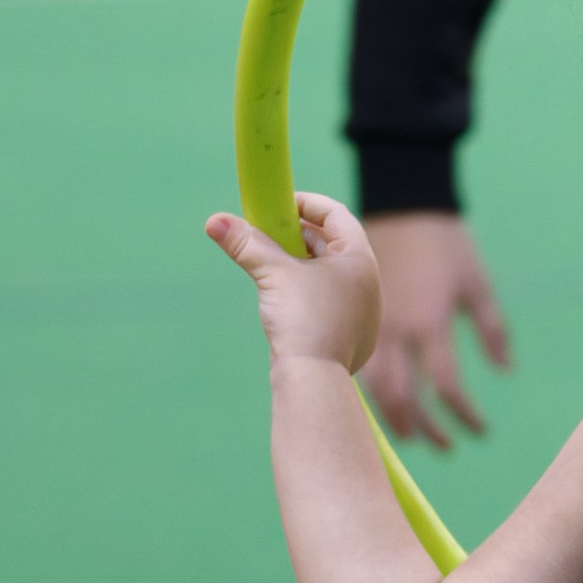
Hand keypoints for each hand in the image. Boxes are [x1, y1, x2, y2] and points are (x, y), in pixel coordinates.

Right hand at [205, 191, 382, 374]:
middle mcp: (368, 282)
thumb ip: (247, 244)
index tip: (279, 204)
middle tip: (267, 231)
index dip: (306, 203)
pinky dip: (306, 288)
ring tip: (270, 261)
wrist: (314, 379)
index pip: (336, 214)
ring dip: (300, 261)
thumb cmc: (303, 320)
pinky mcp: (351, 333)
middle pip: (332, 243)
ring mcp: (362, 311)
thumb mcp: (272, 274)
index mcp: (360, 259)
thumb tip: (214, 222)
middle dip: (297, 233)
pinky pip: (328, 299)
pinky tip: (283, 296)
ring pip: (328, 272)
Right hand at [358, 211, 511, 448]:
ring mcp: (371, 325)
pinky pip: (360, 368)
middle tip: (444, 447)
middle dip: (424, 429)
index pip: (446, 388)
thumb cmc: (445, 240)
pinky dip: (373, 393)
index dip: (464, 415)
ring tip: (412, 437)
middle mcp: (398, 332)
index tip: (480, 431)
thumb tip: (505, 370)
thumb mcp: (476, 281)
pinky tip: (386, 403)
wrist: (401, 200)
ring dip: (394, 418)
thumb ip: (492, 328)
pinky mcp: (354, 316)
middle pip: (405, 399)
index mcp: (431, 324)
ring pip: (375, 389)